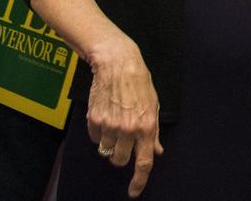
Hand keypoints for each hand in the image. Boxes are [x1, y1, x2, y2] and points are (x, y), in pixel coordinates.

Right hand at [86, 35, 163, 197]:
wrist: (117, 64)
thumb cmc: (139, 83)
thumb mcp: (154, 105)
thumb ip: (153, 132)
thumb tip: (156, 151)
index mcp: (146, 127)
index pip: (144, 162)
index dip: (139, 181)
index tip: (134, 192)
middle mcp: (127, 130)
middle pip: (120, 161)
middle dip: (122, 156)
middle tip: (124, 141)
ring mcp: (109, 126)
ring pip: (106, 151)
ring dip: (111, 144)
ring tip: (116, 123)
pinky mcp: (94, 120)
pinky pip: (95, 139)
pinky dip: (100, 134)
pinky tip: (106, 117)